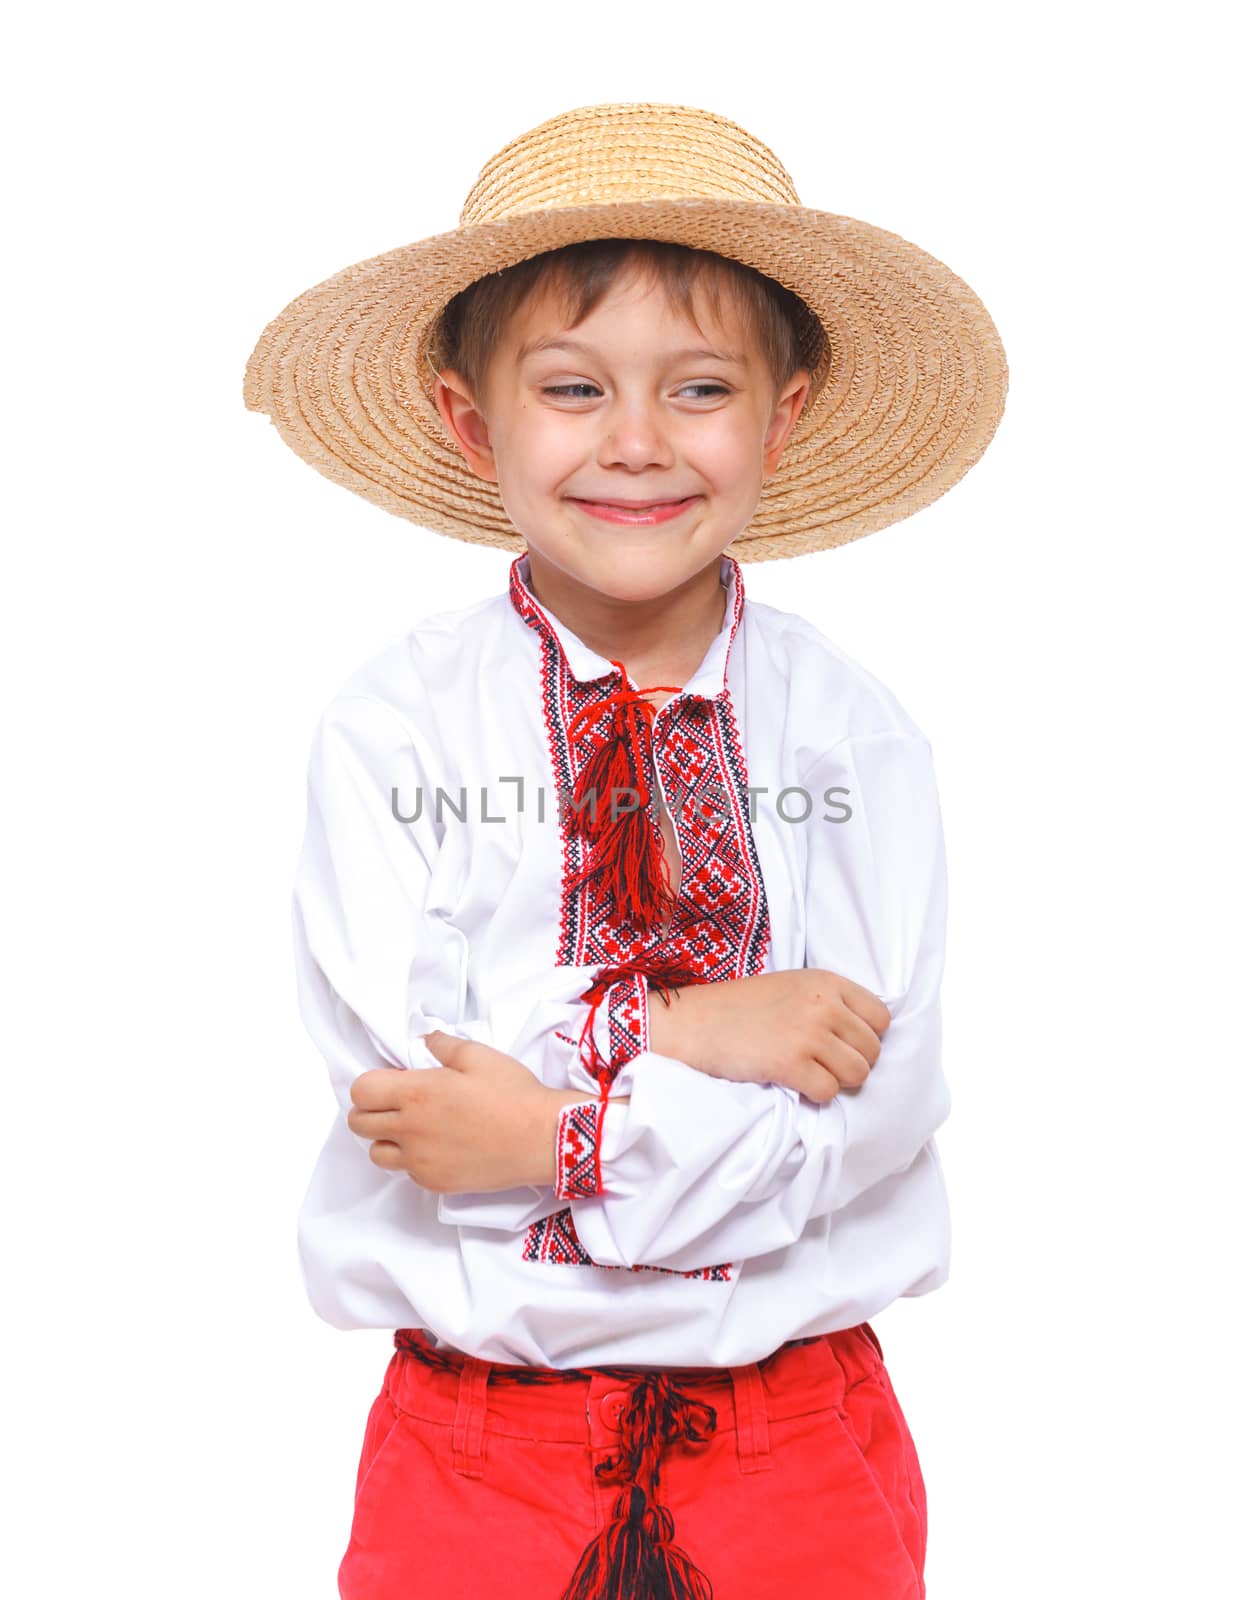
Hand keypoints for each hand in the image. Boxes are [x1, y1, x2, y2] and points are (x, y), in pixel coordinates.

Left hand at [347, 1032, 568, 1193]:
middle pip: (359, 1124)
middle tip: (396, 1104)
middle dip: (370, 1111)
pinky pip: (406, 1172)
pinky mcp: (435, 1182)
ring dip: (386, 1139)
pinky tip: (438, 1147)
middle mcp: (410, 1129)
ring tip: (414, 1129)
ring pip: (376, 1153)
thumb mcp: (479, 1055)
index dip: (370, 1085)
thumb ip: (443, 1045)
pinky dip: (413, 1160)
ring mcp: (420, 1161)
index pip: (361, 1091)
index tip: (390, 1082)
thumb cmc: (513, 1094)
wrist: (543, 1139)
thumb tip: (426, 1041)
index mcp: (416, 1093)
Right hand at [647, 969, 891, 1104]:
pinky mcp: (791, 1063)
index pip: (881, 1018)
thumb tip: (867, 1037)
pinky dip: (814, 1095)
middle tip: (821, 1064)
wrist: (695, 1023)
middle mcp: (823, 1004)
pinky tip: (793, 1082)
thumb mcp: (792, 987)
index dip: (866, 1037)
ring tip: (809, 1073)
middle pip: (872, 1051)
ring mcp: (808, 1033)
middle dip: (851, 1063)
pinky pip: (829, 1092)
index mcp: (826, 982)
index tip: (843, 1044)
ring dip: (836, 1081)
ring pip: (857, 1074)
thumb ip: (830, 1002)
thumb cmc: (741, 1008)